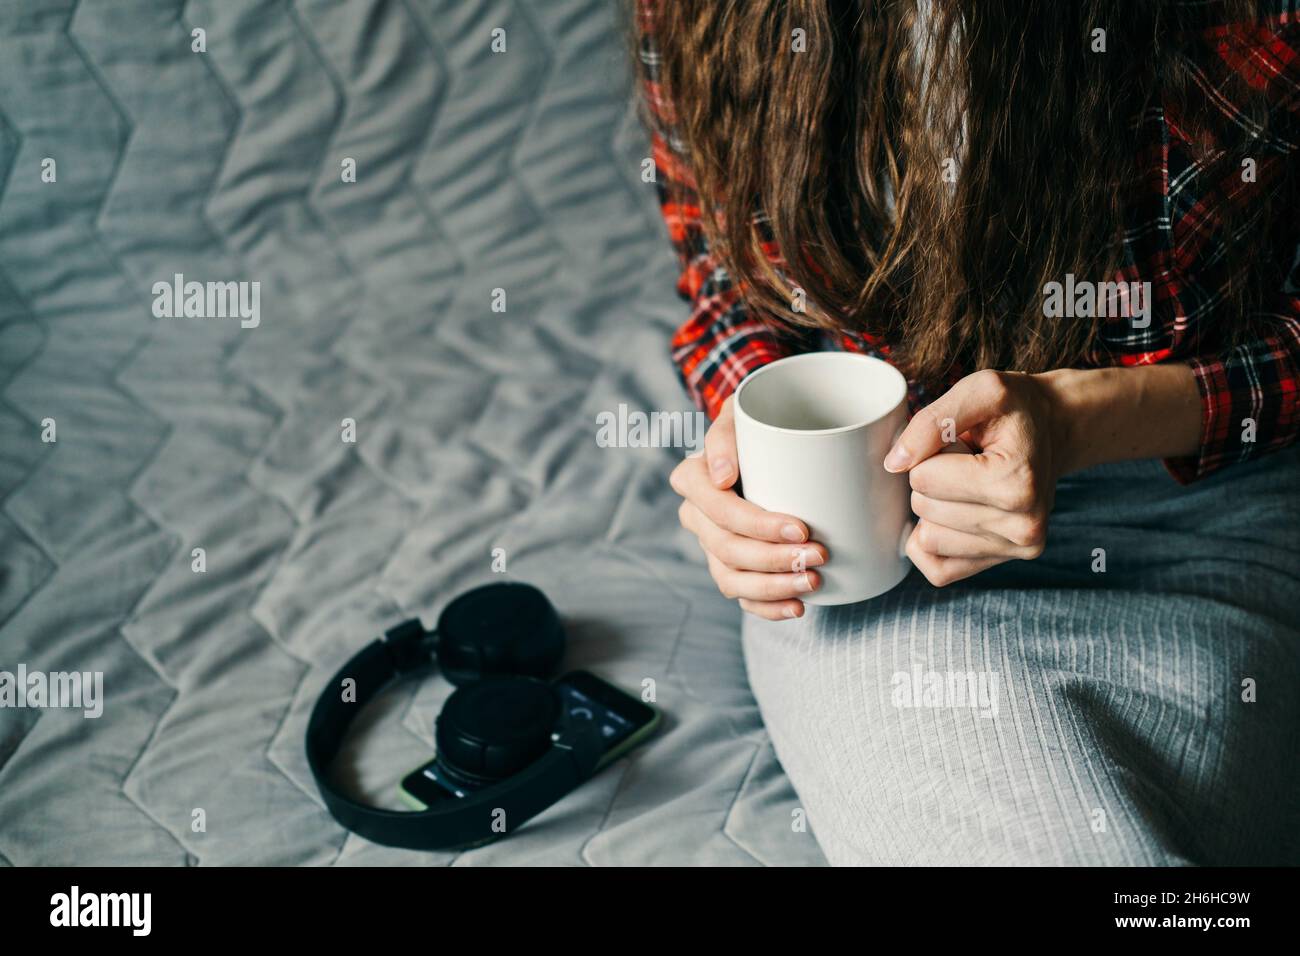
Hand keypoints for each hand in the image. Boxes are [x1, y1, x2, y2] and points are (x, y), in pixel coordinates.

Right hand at [670, 396, 826, 619]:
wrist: (774, 447)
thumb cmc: (762, 426)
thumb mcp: (744, 412)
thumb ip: (727, 433)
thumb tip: (722, 477)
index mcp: (692, 478)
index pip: (717, 508)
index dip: (757, 525)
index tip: (801, 528)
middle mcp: (697, 516)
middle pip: (727, 548)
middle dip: (774, 559)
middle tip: (819, 555)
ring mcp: (711, 547)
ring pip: (731, 579)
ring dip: (774, 587)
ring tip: (813, 581)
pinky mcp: (731, 569)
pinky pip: (741, 598)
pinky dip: (769, 608)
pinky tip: (797, 607)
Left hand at [884, 369, 1066, 586]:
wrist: (1053, 431)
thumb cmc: (1016, 409)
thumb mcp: (981, 390)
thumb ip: (932, 421)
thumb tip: (894, 464)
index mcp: (1017, 482)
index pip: (923, 478)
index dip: (930, 453)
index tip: (962, 443)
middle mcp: (1023, 526)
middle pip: (923, 509)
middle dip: (932, 481)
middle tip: (967, 462)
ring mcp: (1015, 550)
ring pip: (928, 540)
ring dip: (935, 510)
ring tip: (968, 485)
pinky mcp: (1000, 563)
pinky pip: (938, 569)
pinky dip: (933, 541)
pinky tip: (954, 513)